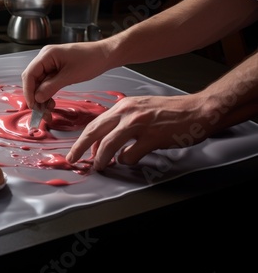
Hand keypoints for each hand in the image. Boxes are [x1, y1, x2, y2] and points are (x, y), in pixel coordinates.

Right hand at [22, 42, 111, 108]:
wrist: (105, 55)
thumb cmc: (91, 60)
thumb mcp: (70, 76)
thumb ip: (51, 86)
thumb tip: (37, 98)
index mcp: (46, 55)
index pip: (29, 75)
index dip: (29, 92)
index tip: (33, 106)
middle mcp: (45, 58)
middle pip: (32, 80)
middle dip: (35, 97)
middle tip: (41, 112)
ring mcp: (50, 64)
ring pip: (39, 84)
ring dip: (41, 98)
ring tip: (48, 111)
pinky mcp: (56, 70)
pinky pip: (47, 84)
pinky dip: (48, 94)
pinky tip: (52, 104)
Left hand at [66, 94, 214, 170]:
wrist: (198, 109)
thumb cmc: (170, 111)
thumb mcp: (140, 110)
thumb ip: (120, 123)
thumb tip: (102, 144)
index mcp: (123, 106)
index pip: (94, 124)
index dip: (82, 140)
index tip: (75, 151)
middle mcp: (127, 112)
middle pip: (94, 132)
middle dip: (80, 148)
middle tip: (73, 159)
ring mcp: (139, 124)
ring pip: (108, 145)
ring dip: (101, 158)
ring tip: (99, 166)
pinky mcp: (151, 137)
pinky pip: (130, 154)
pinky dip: (127, 160)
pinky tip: (130, 159)